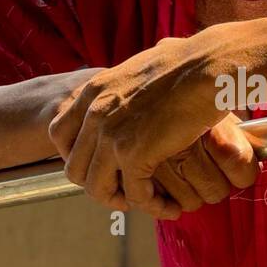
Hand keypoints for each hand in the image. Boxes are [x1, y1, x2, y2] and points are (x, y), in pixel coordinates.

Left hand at [47, 35, 256, 218]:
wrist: (207, 66)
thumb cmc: (190, 61)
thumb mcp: (143, 65)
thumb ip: (131, 80)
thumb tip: (143, 70)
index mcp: (94, 91)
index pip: (59, 134)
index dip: (76, 156)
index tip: (101, 165)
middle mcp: (94, 113)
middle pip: (74, 169)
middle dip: (98, 185)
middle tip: (124, 191)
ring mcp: (110, 135)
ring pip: (96, 188)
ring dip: (121, 201)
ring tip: (146, 202)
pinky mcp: (133, 154)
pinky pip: (133, 193)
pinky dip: (151, 204)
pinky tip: (168, 205)